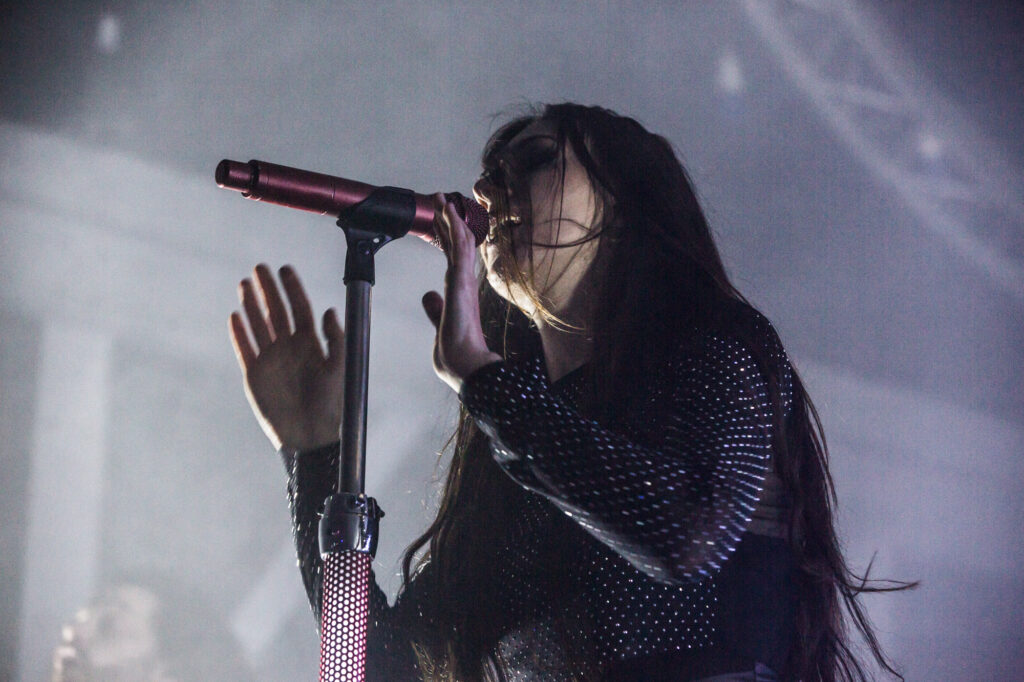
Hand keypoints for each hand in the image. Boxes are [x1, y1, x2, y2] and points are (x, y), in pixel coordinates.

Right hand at [229, 264, 343, 450]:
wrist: (311, 435)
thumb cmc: (332, 404)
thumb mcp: (341, 368)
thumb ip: (336, 339)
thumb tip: (329, 310)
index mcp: (312, 343)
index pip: (300, 308)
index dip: (293, 289)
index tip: (285, 270)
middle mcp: (290, 347)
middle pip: (277, 311)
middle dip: (269, 289)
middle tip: (260, 267)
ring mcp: (272, 360)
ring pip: (259, 326)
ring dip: (251, 305)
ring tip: (244, 284)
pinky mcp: (255, 375)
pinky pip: (245, 349)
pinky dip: (239, 333)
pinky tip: (234, 316)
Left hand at [422, 194, 501, 392]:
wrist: (463, 363)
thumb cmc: (455, 350)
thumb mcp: (440, 322)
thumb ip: (434, 308)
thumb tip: (428, 296)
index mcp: (458, 290)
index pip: (452, 256)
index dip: (447, 236)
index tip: (443, 220)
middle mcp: (463, 281)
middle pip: (456, 243)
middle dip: (448, 221)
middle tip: (442, 199)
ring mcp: (463, 279)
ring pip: (459, 240)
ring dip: (450, 218)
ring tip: (443, 198)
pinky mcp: (461, 280)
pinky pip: (458, 248)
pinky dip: (454, 227)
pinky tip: (449, 211)